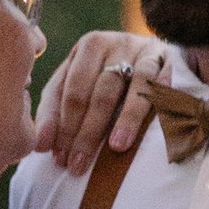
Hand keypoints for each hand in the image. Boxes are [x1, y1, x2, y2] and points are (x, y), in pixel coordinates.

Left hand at [33, 30, 185, 176]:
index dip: (61, 125)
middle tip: (78, 164)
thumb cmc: (110, 78)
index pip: (69, 90)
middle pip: (96, 91)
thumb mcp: (79, 86)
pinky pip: (161, 82)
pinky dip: (157, 100)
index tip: (56, 157)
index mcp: (87, 48)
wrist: (156, 53)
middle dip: (85, 131)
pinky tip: (158, 118)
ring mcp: (142, 51)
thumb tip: (40, 145)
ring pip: (130, 87)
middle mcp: (114, 44)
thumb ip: (56, 110)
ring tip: (116, 147)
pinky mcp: (168, 60)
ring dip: (124, 118)